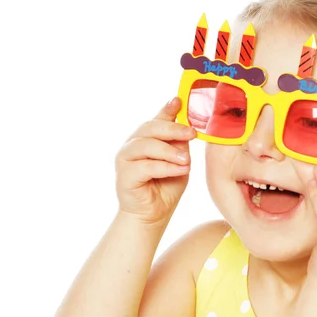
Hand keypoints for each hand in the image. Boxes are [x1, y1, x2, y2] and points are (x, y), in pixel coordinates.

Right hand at [115, 96, 195, 226]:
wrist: (153, 215)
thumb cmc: (165, 188)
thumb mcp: (179, 162)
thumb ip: (180, 146)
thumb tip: (188, 129)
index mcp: (146, 139)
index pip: (156, 120)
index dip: (167, 109)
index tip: (179, 100)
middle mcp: (132, 146)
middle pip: (150, 128)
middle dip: (173, 128)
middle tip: (192, 133)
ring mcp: (125, 159)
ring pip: (146, 145)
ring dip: (169, 150)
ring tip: (186, 159)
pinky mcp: (124, 176)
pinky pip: (146, 166)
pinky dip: (165, 167)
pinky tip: (180, 170)